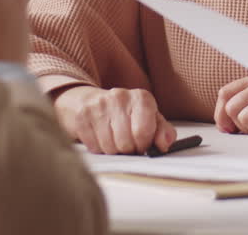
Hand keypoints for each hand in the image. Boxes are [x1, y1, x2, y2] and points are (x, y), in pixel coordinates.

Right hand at [53, 85, 175, 154]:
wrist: (91, 101)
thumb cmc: (126, 113)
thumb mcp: (150, 118)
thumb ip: (163, 131)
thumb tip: (164, 144)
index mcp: (141, 98)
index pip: (143, 131)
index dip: (144, 145)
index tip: (143, 145)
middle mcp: (120, 97)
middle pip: (126, 143)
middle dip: (129, 149)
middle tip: (128, 143)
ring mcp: (99, 106)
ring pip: (110, 147)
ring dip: (114, 150)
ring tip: (114, 140)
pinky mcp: (82, 117)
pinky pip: (94, 147)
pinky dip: (99, 148)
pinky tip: (101, 138)